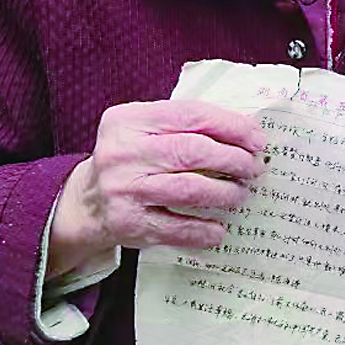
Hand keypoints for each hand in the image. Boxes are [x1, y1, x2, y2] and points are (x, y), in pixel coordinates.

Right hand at [47, 99, 266, 277]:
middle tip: (253, 168)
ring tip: (240, 194)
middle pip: (192, 151)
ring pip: (189, 189)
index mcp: (128, 120)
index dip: (231, 126)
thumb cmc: (130, 159)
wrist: (87, 201)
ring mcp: (123, 189)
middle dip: (233, 159)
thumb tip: (245, 133)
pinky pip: (177, 228)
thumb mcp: (144, 129)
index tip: (257, 139)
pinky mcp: (129, 223)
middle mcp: (123, 152)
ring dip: (224, 193)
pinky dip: (204, 230)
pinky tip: (218, 229)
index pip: (190, 115)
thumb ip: (184, 124)